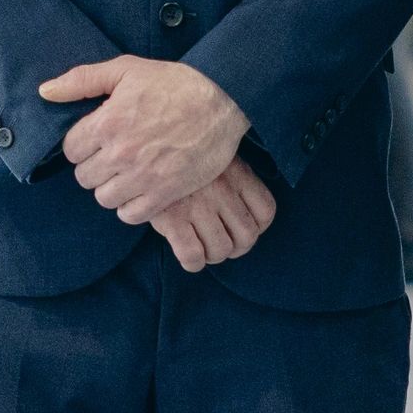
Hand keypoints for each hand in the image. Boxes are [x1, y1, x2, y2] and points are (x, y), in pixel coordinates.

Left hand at [42, 56, 250, 223]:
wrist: (225, 99)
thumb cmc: (175, 83)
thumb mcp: (127, 69)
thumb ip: (82, 80)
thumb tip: (44, 92)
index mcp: (107, 122)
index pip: (71, 150)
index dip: (83, 144)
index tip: (99, 138)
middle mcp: (121, 152)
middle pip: (85, 177)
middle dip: (96, 166)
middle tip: (116, 155)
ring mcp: (143, 176)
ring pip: (104, 198)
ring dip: (112, 187)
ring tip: (128, 173)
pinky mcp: (166, 192)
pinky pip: (131, 214)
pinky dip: (131, 206)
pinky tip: (141, 189)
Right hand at [149, 157, 277, 271]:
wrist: (146, 149)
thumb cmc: (184, 157)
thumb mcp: (218, 156)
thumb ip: (235, 178)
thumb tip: (244, 210)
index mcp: (239, 174)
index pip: (265, 212)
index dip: (258, 228)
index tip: (245, 229)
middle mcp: (223, 192)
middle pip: (247, 236)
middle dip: (236, 248)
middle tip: (222, 245)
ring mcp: (199, 206)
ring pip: (221, 249)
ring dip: (214, 256)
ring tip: (204, 250)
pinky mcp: (172, 219)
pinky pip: (193, 254)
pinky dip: (194, 263)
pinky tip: (190, 259)